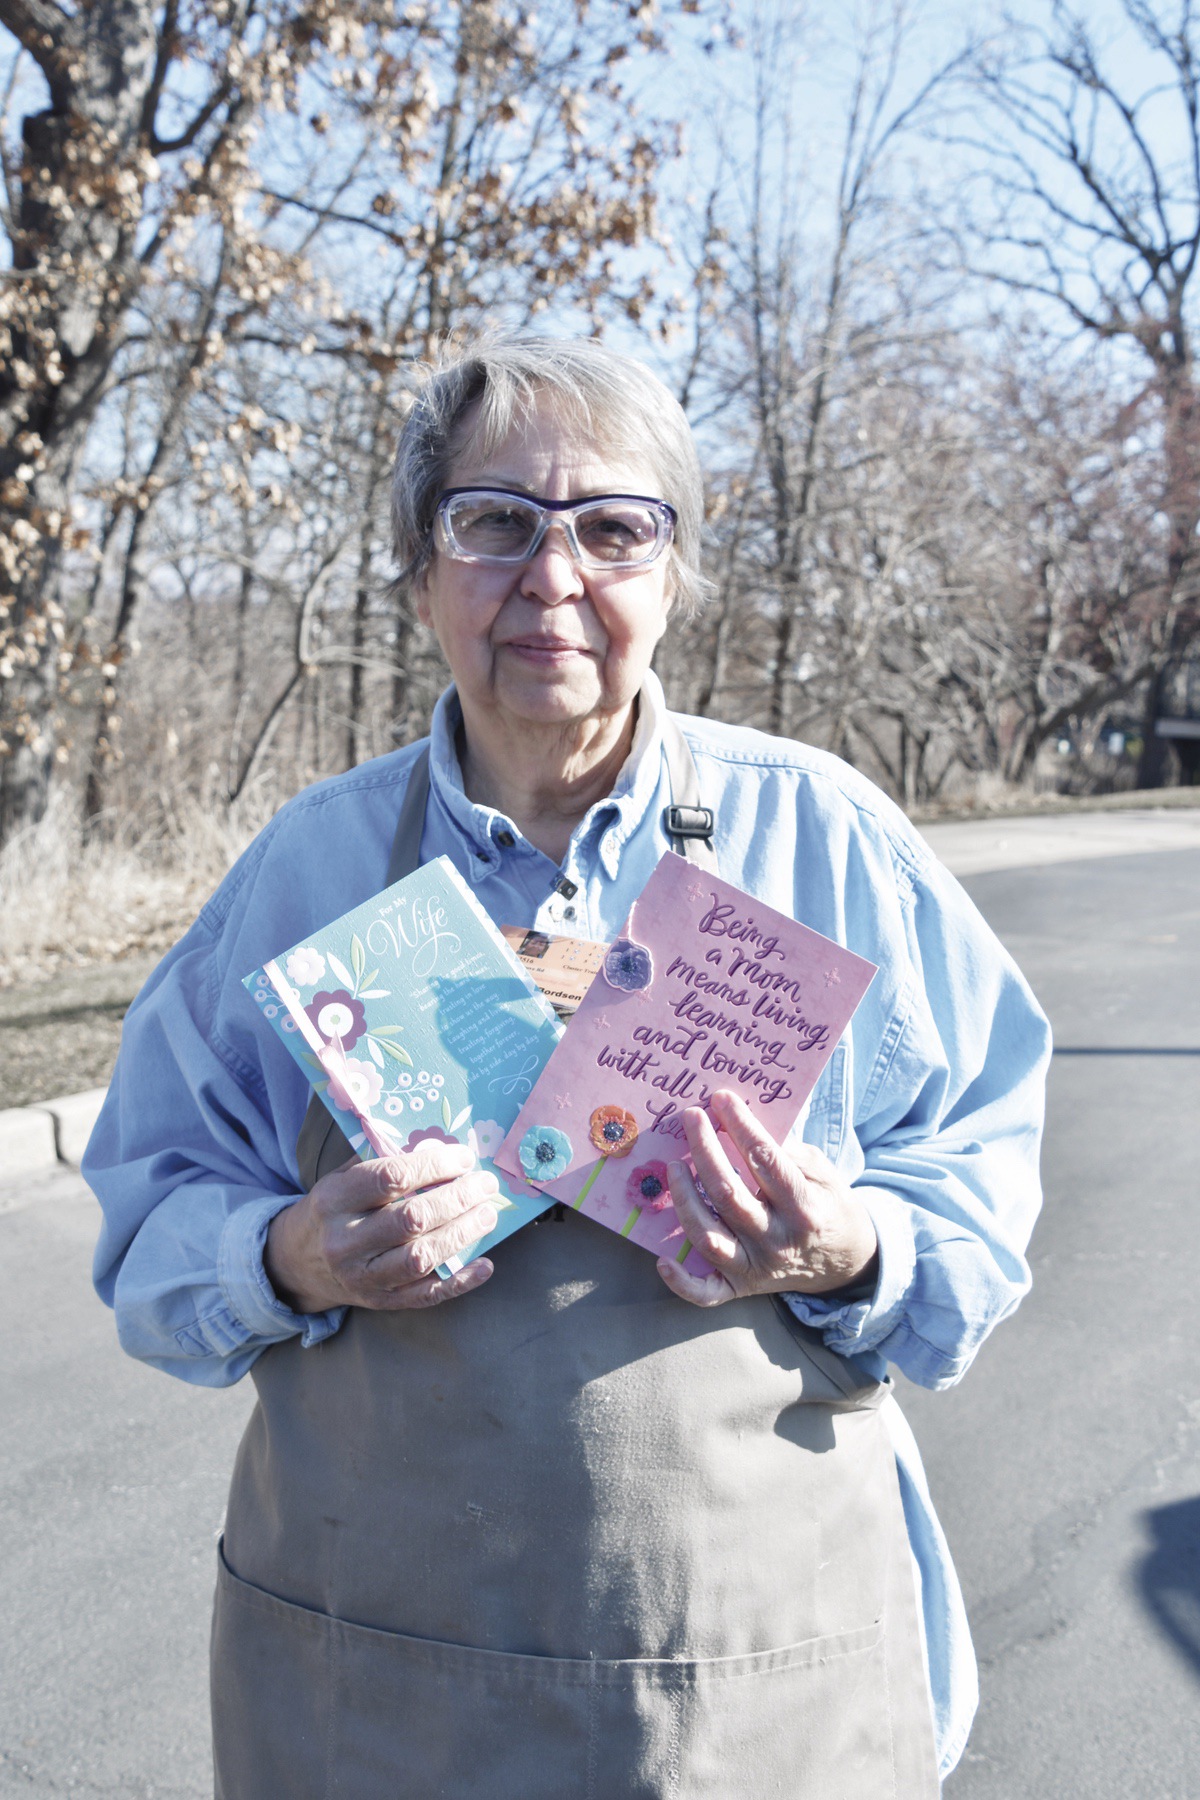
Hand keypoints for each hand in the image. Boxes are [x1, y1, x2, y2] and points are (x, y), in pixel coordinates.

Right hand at [265, 1140, 498, 1314]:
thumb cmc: (336, 1208)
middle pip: (412, 1219)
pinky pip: (425, 1296)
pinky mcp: (379, 1302)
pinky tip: (485, 1265)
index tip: (464, 1158)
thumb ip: (384, 1161)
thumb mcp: (343, 1176)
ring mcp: (361, 1276)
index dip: (434, 1166)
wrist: (300, 1262)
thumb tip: (440, 1145)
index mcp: (334, 1200)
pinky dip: (459, 1281)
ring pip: (421, 1257)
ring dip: (463, 1234)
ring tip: (488, 1214)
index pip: (391, 1178)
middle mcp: (345, 1241)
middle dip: (457, 1198)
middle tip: (486, 1184)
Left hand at [657, 1089, 878, 1308]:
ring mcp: (756, 1268)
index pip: (766, 1161)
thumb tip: (743, 1123)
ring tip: (673, 1164)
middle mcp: (778, 1241)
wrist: (844, 1261)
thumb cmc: (826, 1204)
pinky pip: (706, 1294)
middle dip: (705, 1150)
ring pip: (709, 1237)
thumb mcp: (822, 1172)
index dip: (741, 1126)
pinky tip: (662, 1260)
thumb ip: (788, 1151)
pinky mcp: (741, 1287)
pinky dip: (681, 1282)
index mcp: (804, 1208)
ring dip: (684, 1199)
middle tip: (691, 1117)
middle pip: (728, 1194)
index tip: (722, 1099)